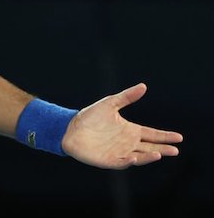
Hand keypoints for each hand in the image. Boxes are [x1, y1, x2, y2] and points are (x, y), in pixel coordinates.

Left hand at [62, 83, 182, 168]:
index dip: (165, 136)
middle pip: (150, 148)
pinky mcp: (108, 160)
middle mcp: (127, 143)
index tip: (179, 137)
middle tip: (176, 150)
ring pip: (139, 157)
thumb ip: (127, 97)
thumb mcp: (110, 103)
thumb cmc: (90, 116)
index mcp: (130, 131)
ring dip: (149, 157)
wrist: (70, 128)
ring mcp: (119, 152)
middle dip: (163, 149)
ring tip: (160, 154)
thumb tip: (143, 86)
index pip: (152, 134)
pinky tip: (133, 158)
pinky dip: (128, 161)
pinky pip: (121, 162)